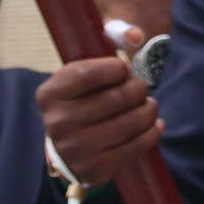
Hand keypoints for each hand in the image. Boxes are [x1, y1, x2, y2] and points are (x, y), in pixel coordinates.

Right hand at [33, 52, 159, 188]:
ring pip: (129, 123)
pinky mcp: (94, 169)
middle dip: (137, 89)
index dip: (116, 68)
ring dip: (148, 110)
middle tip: (141, 88)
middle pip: (115, 99)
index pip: (88, 74)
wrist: (69, 148)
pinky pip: (134, 148)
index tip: (124, 69)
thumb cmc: (82, 101)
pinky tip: (154, 124)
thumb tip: (136, 35)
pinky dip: (151, 133)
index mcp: (50, 94)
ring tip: (149, 105)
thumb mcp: (83, 73)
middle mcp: (57, 123)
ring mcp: (75, 149)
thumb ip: (108, 44)